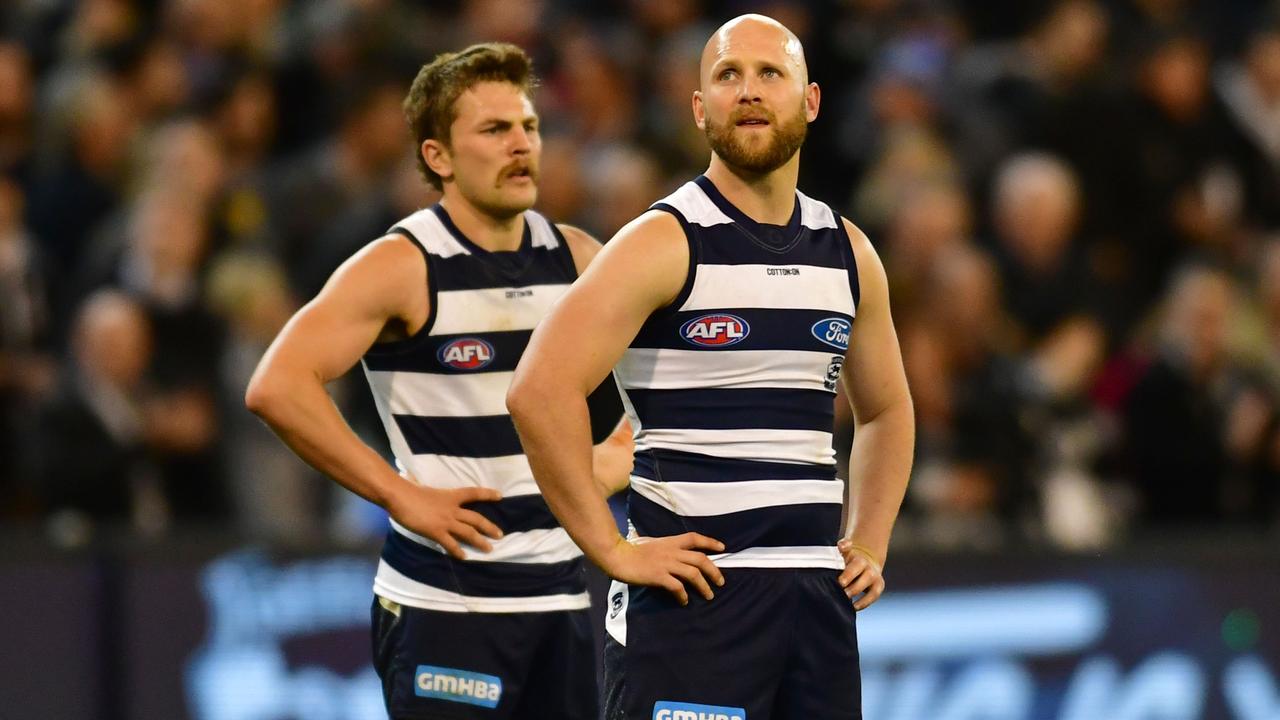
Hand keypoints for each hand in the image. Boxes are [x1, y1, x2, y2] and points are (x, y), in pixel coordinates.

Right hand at [388, 483, 503, 559]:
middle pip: (476, 518)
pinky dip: (458, 551)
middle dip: (489, 527)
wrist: (400, 496)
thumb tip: (424, 485)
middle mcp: (452, 509)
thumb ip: (432, 493)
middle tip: (500, 535)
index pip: (473, 493)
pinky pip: (451, 544)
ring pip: (468, 533)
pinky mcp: (436, 532)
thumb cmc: (410, 489)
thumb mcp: (427, 488)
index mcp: (450, 495)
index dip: (487, 494)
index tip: (500, 496)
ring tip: (489, 549)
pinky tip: (464, 557)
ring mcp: (446, 521)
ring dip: (480, 541)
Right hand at [600, 532, 724, 605]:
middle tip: (720, 582)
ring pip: (693, 573)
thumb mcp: (652, 544)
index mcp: (670, 542)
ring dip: (704, 586)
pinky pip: (677, 586)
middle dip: (714, 570)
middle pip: (700, 558)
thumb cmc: (632, 550)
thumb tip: (674, 556)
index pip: (695, 538)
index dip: (710, 542)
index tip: (722, 547)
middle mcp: (672, 551)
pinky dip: (683, 595)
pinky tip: (684, 601)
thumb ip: (665, 548)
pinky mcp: (659, 576)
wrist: (618, 556)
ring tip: (709, 595)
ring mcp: (666, 564)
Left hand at [837, 538, 884, 610]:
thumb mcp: (846, 551)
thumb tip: (842, 545)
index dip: (849, 574)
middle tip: (844, 593)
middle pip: (866, 578)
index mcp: (860, 560)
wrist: (866, 559)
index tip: (841, 582)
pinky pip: (874, 597)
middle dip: (855, 588)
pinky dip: (865, 603)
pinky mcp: (878, 587)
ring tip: (849, 603)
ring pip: (873, 590)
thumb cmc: (850, 558)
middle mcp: (870, 569)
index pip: (856, 566)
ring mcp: (876, 579)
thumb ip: (843, 547)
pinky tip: (854, 607)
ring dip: (862, 598)